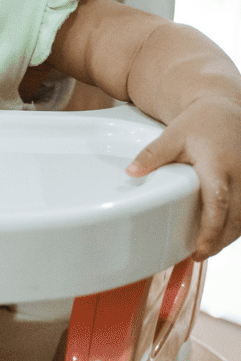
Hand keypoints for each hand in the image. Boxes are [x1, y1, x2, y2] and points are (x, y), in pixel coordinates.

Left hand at [126, 95, 240, 258]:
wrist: (224, 106)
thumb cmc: (198, 123)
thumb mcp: (172, 136)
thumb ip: (152, 156)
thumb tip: (131, 172)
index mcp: (218, 166)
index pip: (219, 205)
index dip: (211, 232)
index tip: (199, 250)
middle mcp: (240, 174)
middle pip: (236, 218)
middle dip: (220, 240)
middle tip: (199, 254)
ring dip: (231, 235)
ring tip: (209, 247)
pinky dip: (239, 223)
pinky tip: (225, 232)